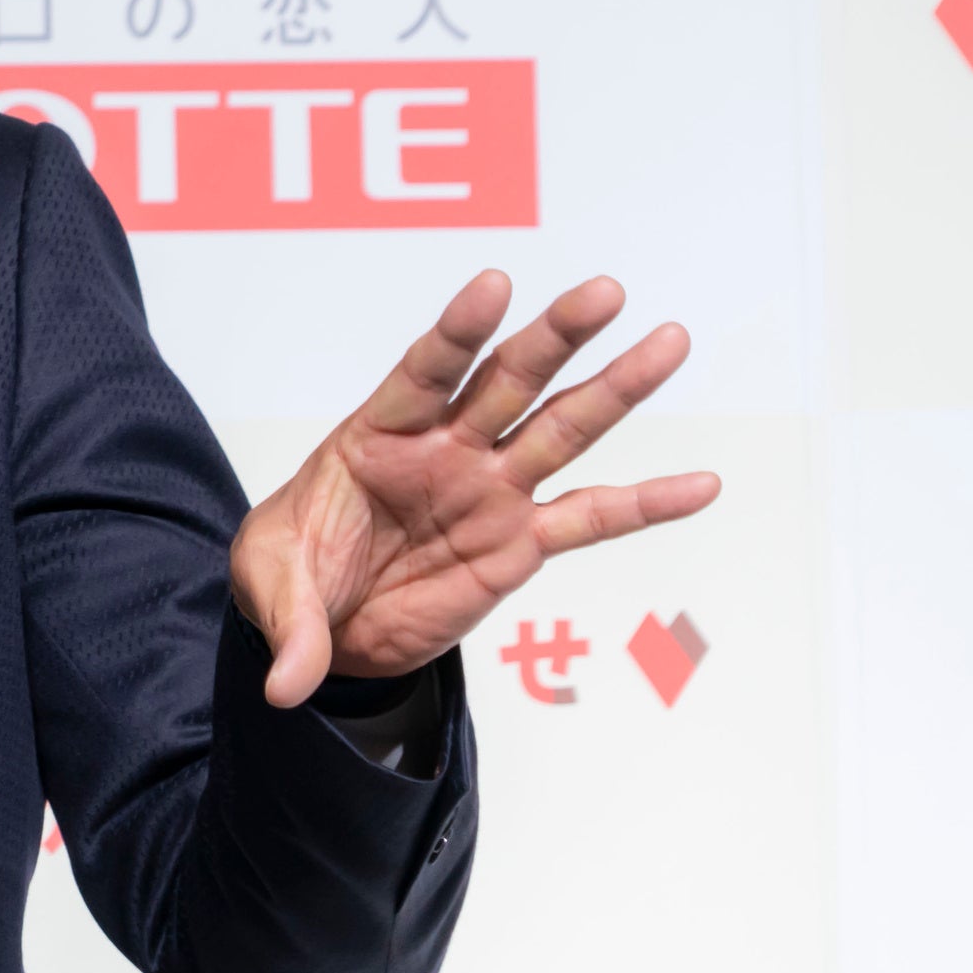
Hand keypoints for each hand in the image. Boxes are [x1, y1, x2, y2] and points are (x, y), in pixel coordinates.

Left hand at [229, 271, 719, 709]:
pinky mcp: (520, 540)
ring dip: (615, 388)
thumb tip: (285, 687)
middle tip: (605, 293)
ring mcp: (489, 489)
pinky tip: (700, 484)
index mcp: (378, 435)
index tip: (496, 286)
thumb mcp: (273, 589)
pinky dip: (645, 504)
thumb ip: (292, 628)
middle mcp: (445, 449)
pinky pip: (591, 518)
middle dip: (555, 338)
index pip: (423, 372)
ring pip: (561, 428)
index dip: (459, 332)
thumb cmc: (296, 575)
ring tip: (667, 342)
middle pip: (508, 381)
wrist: (329, 622)